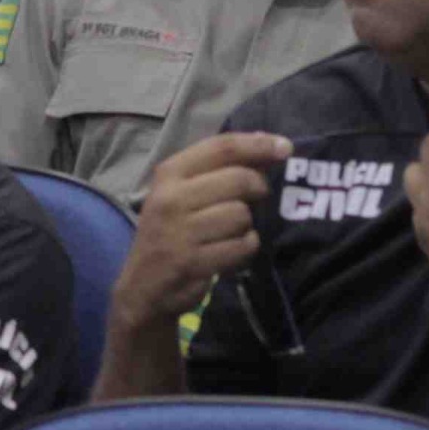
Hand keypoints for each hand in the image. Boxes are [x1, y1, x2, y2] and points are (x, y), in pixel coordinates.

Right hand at [116, 130, 292, 332]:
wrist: (143, 288)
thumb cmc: (169, 233)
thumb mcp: (182, 194)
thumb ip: (219, 168)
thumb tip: (267, 142)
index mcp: (169, 174)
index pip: (222, 148)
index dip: (258, 145)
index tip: (285, 148)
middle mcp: (172, 198)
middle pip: (239, 179)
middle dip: (258, 188)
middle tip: (258, 196)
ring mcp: (181, 231)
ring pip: (242, 215)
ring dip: (247, 225)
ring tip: (231, 232)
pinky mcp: (193, 261)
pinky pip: (242, 246)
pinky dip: (245, 248)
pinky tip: (230, 251)